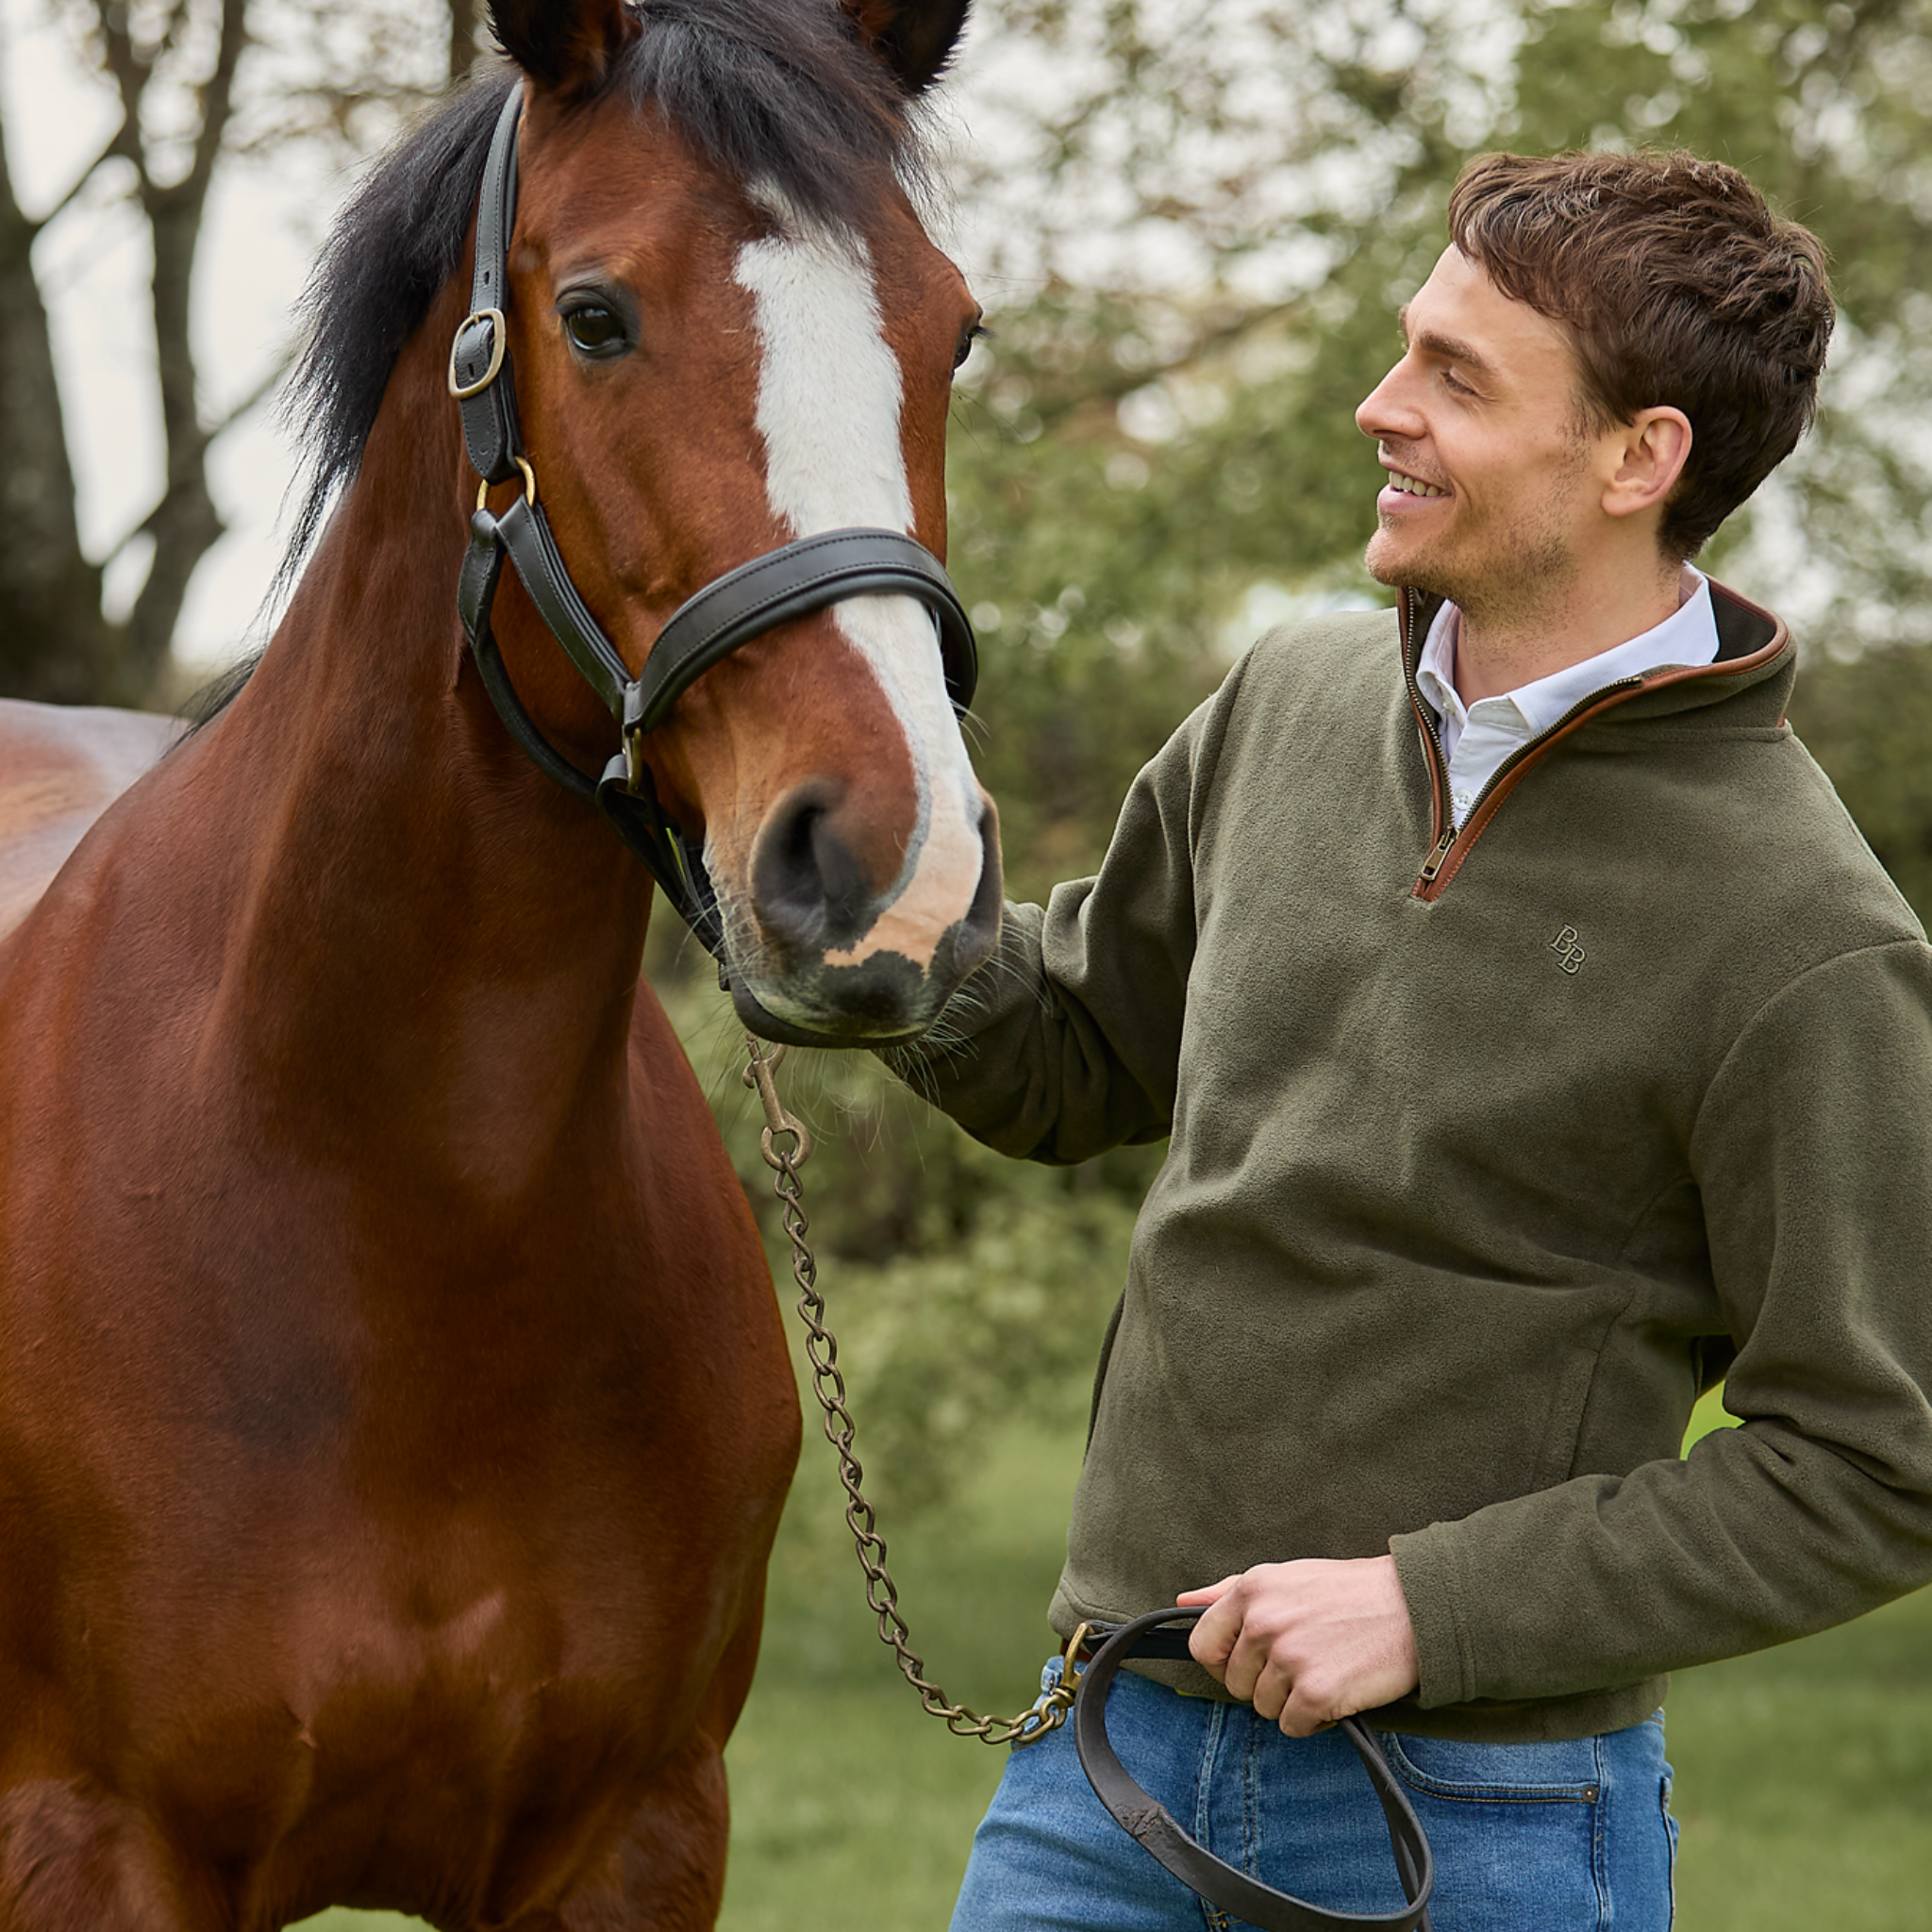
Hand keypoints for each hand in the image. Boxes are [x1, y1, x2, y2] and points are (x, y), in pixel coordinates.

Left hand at [1178, 1556, 1419, 1737]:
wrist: (1414, 1607)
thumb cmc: (1349, 1592)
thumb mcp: (1284, 1577)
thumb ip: (1228, 1591)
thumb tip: (1183, 1601)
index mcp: (1251, 1590)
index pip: (1202, 1646)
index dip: (1224, 1662)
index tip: (1250, 1662)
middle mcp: (1264, 1623)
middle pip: (1236, 1684)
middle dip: (1265, 1682)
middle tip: (1304, 1660)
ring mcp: (1289, 1658)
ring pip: (1264, 1708)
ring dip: (1292, 1701)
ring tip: (1324, 1669)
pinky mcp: (1317, 1693)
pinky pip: (1292, 1726)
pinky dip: (1314, 1719)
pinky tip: (1337, 1691)